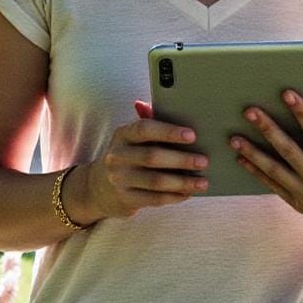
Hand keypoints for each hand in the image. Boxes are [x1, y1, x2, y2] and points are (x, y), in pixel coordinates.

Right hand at [77, 102, 208, 220]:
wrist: (98, 187)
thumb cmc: (127, 155)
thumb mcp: (131, 137)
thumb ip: (147, 121)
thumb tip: (158, 103)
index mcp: (123, 135)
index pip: (144, 129)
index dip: (169, 132)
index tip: (192, 135)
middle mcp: (118, 156)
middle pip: (152, 157)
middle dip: (181, 159)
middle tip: (204, 160)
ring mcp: (120, 179)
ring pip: (155, 181)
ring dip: (182, 182)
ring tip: (202, 182)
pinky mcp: (125, 199)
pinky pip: (154, 199)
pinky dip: (174, 196)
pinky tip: (188, 193)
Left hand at [229, 90, 302, 250]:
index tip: (288, 95)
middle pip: (288, 151)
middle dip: (268, 129)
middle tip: (250, 111)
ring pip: (274, 169)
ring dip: (253, 153)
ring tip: (234, 137)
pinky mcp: (299, 203)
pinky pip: (273, 185)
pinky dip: (256, 172)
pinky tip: (241, 159)